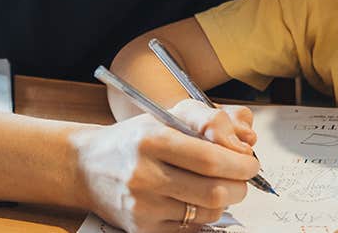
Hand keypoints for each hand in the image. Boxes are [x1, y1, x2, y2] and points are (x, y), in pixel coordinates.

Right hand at [71, 107, 258, 232]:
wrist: (87, 166)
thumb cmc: (135, 139)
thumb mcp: (166, 115)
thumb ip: (209, 120)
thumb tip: (247, 139)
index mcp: (152, 140)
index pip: (212, 160)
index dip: (241, 164)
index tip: (250, 162)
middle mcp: (145, 175)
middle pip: (215, 191)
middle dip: (240, 186)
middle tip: (242, 177)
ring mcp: (143, 206)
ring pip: (207, 213)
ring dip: (224, 201)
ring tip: (218, 186)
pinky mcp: (142, 229)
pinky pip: (190, 228)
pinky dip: (203, 215)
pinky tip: (196, 200)